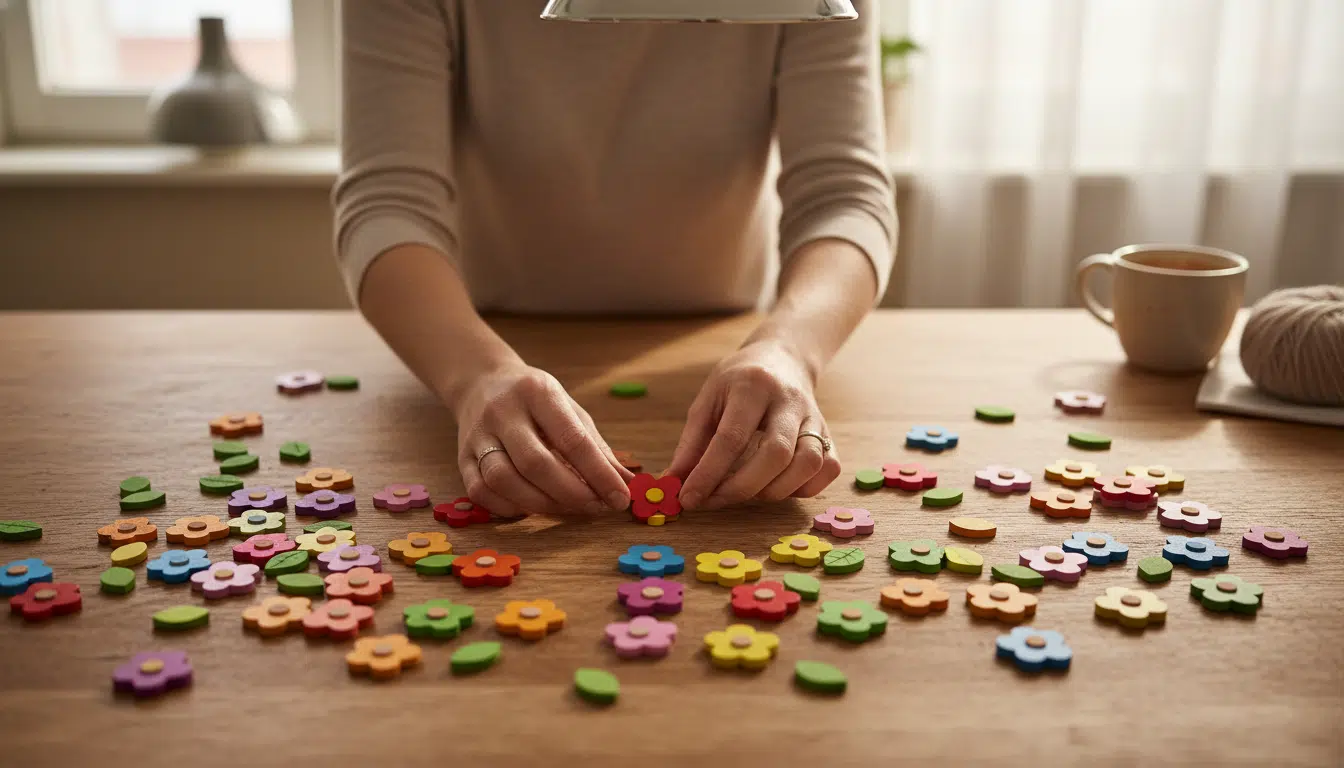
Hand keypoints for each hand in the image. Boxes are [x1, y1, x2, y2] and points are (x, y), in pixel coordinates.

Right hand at [453, 364, 632, 516]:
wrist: (481, 381)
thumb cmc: (536, 400)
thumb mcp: (569, 409)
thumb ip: (596, 447)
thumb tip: (626, 484)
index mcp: (538, 392)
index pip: (572, 438)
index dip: (599, 473)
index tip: (620, 497)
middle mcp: (503, 411)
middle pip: (535, 462)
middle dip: (571, 493)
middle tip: (596, 507)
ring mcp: (478, 434)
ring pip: (503, 479)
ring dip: (540, 503)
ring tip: (567, 508)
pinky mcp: (461, 456)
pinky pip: (480, 490)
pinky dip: (508, 507)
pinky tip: (531, 507)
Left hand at [667, 340, 840, 508]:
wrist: (783, 359)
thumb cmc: (739, 382)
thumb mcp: (708, 401)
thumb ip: (691, 444)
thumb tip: (674, 482)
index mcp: (753, 386)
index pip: (732, 437)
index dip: (708, 473)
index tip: (688, 498)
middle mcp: (790, 400)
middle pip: (776, 454)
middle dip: (742, 488)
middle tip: (714, 500)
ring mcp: (815, 417)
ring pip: (808, 464)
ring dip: (774, 491)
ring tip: (746, 493)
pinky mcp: (830, 434)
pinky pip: (827, 469)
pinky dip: (803, 488)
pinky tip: (778, 485)